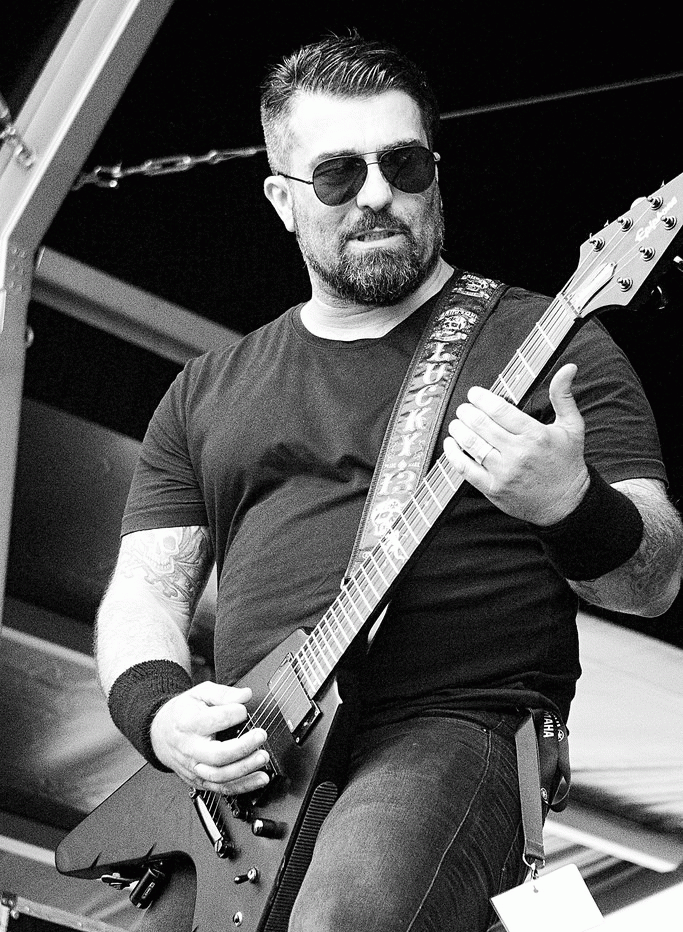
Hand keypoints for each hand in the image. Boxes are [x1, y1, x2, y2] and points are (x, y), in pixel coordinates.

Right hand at [150, 681, 269, 794]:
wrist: (162, 734)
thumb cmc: (183, 713)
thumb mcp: (200, 694)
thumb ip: (223, 693)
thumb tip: (245, 695)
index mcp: (189, 723)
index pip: (213, 721)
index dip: (233, 714)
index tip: (244, 710)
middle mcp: (191, 749)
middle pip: (218, 755)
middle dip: (243, 747)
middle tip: (260, 736)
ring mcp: (194, 768)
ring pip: (220, 776)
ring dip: (245, 769)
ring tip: (263, 757)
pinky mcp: (200, 781)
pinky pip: (222, 789)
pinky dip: (243, 786)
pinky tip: (259, 779)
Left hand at [443, 363, 590, 525]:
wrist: (565, 504)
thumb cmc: (567, 463)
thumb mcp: (572, 427)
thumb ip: (563, 396)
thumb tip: (568, 368)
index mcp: (535, 435)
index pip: (500, 410)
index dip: (481, 398)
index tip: (474, 393)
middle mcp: (518, 453)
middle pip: (482, 425)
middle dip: (467, 412)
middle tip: (463, 408)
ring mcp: (504, 472)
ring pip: (472, 445)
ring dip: (459, 430)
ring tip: (456, 423)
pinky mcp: (493, 489)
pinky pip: (466, 469)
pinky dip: (453, 455)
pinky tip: (450, 444)